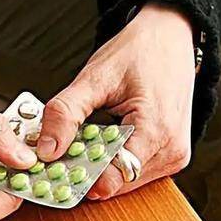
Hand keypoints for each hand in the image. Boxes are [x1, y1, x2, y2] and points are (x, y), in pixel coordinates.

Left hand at [37, 2, 194, 198]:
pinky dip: (113, 162)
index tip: (55, 171)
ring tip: (88, 139)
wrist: (169, 38)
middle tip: (63, 151)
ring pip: (123, 181)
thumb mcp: (94, 78)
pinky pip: (133, 172)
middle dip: (86, 170)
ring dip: (100, 167)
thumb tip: (46, 150)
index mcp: (156, 130)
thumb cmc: (139, 53)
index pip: (113, 177)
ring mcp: (173, 156)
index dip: (80, 177)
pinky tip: (103, 141)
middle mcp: (171, 150)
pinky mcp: (170, 156)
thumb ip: (66, 114)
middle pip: (116, 182)